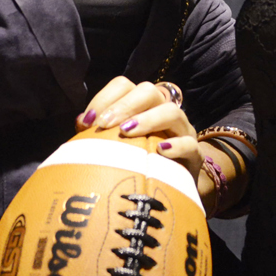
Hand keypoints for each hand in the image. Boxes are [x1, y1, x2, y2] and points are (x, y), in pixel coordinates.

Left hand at [77, 77, 202, 182]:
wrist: (168, 189)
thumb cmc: (134, 163)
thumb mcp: (113, 146)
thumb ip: (98, 133)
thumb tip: (81, 122)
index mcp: (140, 106)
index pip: (124, 86)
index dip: (105, 97)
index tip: (89, 120)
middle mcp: (162, 111)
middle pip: (149, 91)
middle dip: (125, 105)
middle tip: (105, 124)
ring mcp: (181, 131)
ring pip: (172, 112)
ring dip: (148, 119)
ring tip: (127, 133)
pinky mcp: (194, 154)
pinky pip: (190, 143)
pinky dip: (176, 146)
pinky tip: (160, 152)